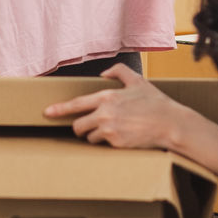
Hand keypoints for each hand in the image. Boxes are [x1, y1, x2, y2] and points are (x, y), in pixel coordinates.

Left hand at [43, 63, 184, 149]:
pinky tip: (121, 136)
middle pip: (78, 126)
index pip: (76, 104)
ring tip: (111, 130)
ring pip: (90, 137)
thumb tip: (104, 73)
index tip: (47, 112)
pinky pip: (104, 145)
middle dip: (80, 128)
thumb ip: (119, 72)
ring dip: (95, 136)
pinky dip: (108, 142)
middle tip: (87, 127)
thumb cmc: (155, 102)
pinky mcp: (117, 144)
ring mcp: (110, 130)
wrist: (170, 124)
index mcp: (107, 97)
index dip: (59, 109)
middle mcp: (105, 114)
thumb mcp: (137, 81)